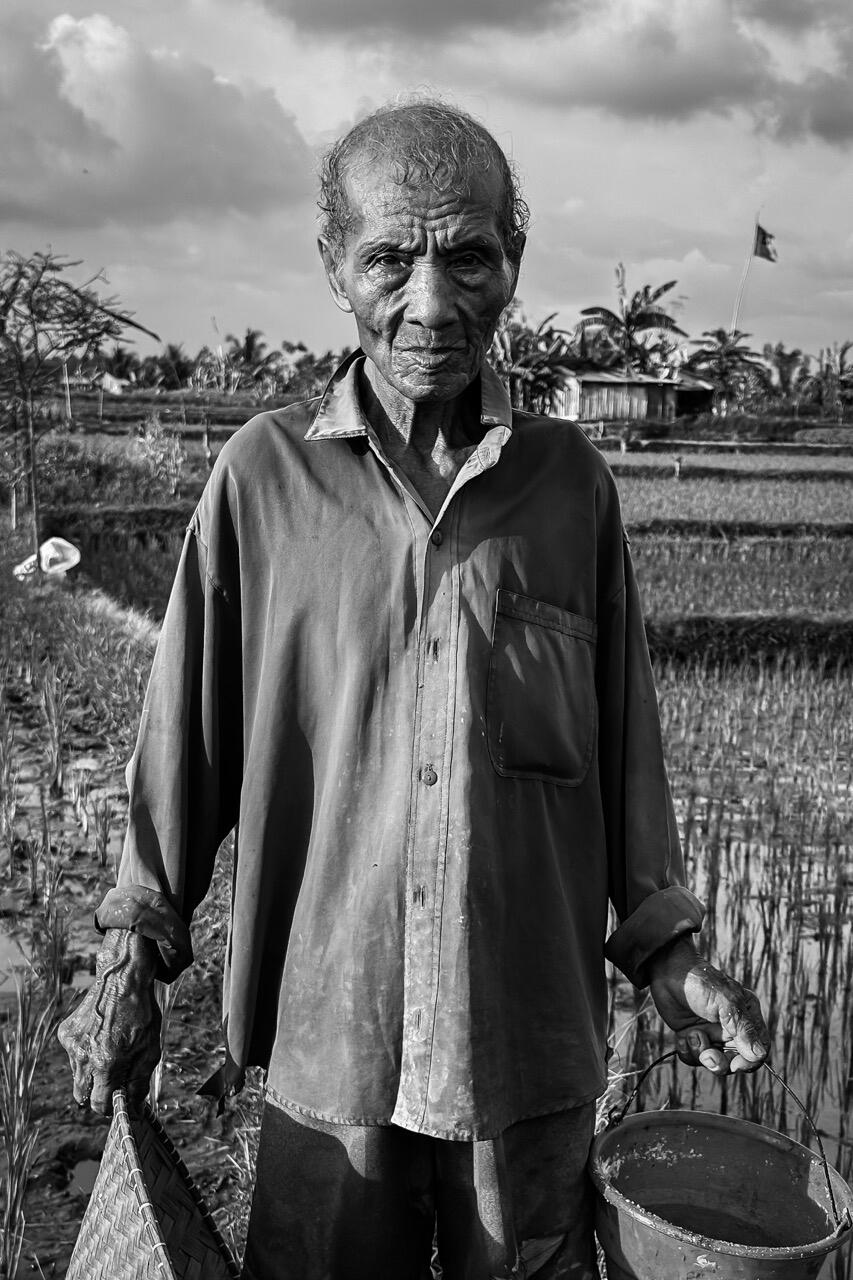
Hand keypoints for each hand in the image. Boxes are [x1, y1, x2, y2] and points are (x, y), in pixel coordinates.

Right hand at [57, 928, 161, 1115]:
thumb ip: (139, 1084)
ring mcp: (71, 1044)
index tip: (119, 1101)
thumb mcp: (150, 1050)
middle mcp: (83, 1056)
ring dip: (91, 1071)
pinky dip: (85, 1052)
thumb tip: (134, 1110)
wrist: (122, 978)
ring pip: (78, 1075)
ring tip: (110, 1047)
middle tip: (115, 1077)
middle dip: (98, 1092)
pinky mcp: (65, 1033)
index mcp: (106, 1063)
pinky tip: (99, 1035)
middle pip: (83, 1094)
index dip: (109, 1106)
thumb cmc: (141, 1014)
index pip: (98, 1104)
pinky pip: (73, 1055)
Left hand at [648, 937, 768, 1074]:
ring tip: (692, 1035)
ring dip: (700, 1053)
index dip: (749, 1062)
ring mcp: (712, 1033)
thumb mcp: (725, 1003)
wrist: (668, 973)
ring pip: (714, 1062)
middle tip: (707, 1055)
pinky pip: (694, 1058)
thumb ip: (742, 1028)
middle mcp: (733, 1028)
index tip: (734, 1064)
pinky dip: (687, 1050)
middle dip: (721, 1062)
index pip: (759, 1049)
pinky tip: (683, 1034)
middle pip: (736, 1061)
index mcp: (748, 1017)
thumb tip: (758, 1055)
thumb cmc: (701, 982)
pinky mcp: (694, 1036)